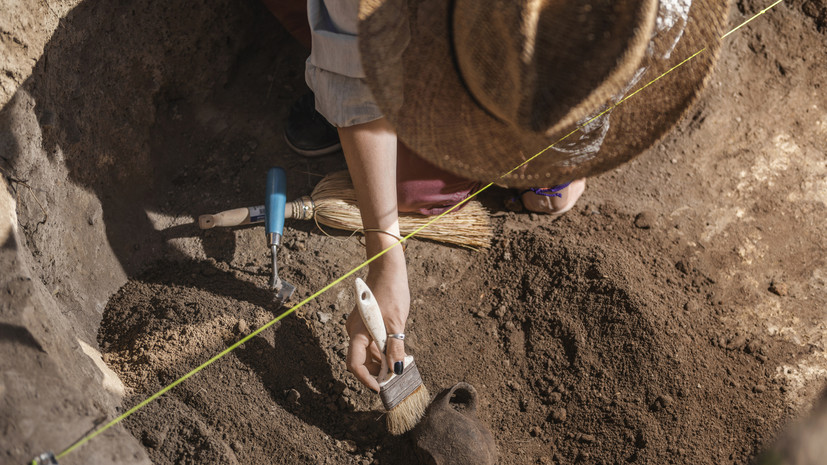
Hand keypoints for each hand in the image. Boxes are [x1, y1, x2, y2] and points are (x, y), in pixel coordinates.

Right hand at [345, 250, 409, 391]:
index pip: (354, 364)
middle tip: (394, 379)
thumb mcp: (396, 322)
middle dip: (375, 373)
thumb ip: (395, 347)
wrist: (387, 269)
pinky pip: (370, 343)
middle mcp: (354, 331)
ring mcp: (359, 327)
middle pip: (360, 361)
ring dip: (380, 362)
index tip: (380, 388)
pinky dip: (381, 351)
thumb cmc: (390, 292)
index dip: (365, 379)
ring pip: (366, 353)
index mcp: (357, 332)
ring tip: (398, 367)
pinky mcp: (366, 323)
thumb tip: (396, 369)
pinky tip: (394, 353)